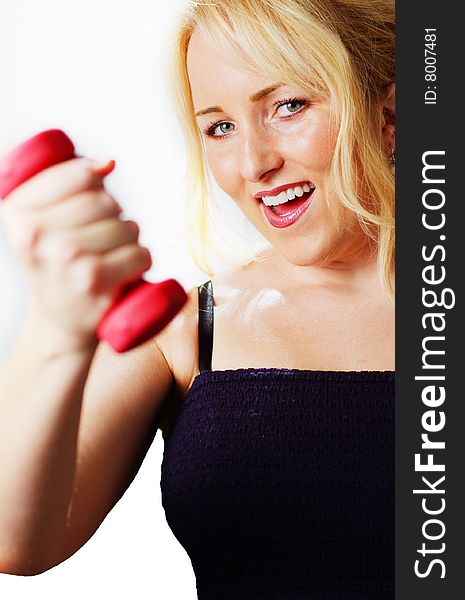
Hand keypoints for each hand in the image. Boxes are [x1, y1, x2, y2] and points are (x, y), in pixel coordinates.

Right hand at [1, 157, 151, 349]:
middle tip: (99, 238)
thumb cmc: (60, 265)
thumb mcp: (47, 220)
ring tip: (109, 255)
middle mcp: (36, 234)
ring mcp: (64, 258)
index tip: (86, 205)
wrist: (61, 319)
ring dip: (128, 240)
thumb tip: (107, 163)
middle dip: (113, 216)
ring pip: (127, 226)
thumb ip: (71, 183)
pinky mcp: (93, 280)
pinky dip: (140, 261)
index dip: (95, 185)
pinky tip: (122, 271)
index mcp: (18, 212)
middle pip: (106, 200)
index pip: (81, 173)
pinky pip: (140, 253)